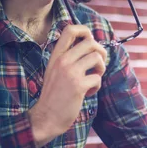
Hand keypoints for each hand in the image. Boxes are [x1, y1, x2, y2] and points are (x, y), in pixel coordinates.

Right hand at [28, 25, 106, 147]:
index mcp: (56, 55)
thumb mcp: (55, 70)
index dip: (85, 31)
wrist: (45, 117)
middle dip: (101, 52)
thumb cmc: (54, 95)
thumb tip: (91, 45)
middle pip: (90, 42)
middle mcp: (62, 60)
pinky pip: (97, 77)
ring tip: (93, 78)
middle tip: (97, 65)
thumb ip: (69, 58)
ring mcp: (70, 72)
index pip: (70, 30)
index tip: (90, 42)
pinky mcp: (78, 85)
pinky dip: (96, 86)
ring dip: (101, 69)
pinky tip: (88, 93)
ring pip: (97, 58)